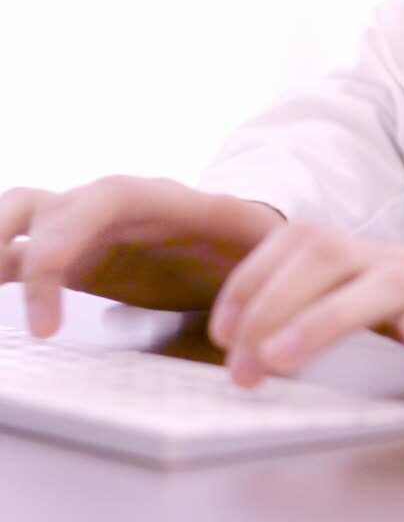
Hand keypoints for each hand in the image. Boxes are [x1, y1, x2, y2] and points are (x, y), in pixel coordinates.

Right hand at [0, 176, 286, 336]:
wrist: (237, 237)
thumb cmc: (248, 241)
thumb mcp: (260, 243)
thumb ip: (255, 254)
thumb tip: (255, 280)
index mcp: (156, 200)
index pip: (99, 203)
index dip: (62, 248)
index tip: (44, 322)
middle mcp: (107, 206)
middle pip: (41, 207)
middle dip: (5, 244)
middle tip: (2, 298)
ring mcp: (80, 226)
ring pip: (18, 217)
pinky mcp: (66, 255)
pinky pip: (16, 254)